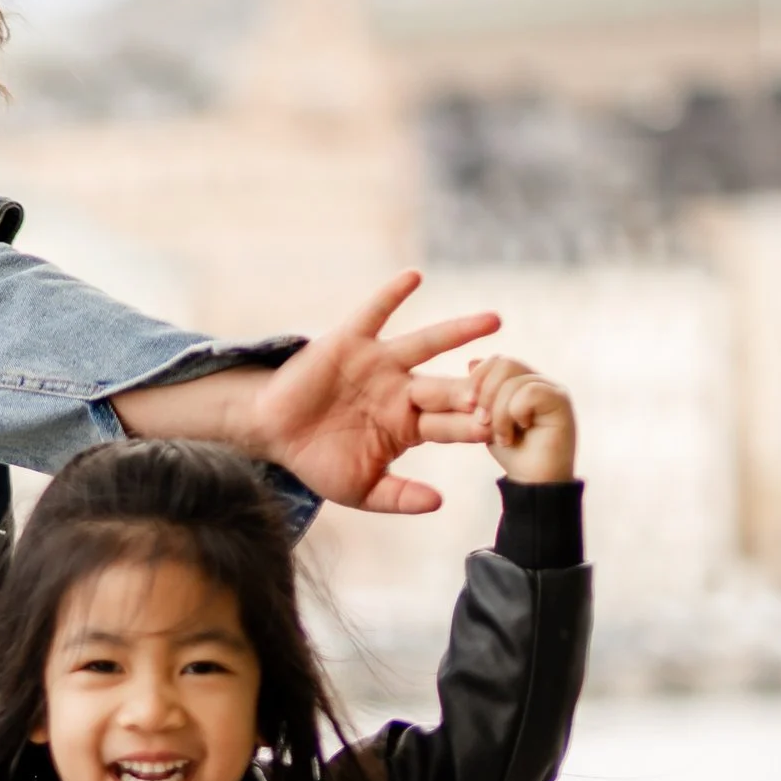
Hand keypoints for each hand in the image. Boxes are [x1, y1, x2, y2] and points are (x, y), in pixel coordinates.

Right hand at [119, 272, 499, 513]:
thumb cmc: (319, 462)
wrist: (274, 434)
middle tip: (506, 380)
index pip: (450, 426)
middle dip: (475, 386)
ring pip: (427, 343)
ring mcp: (380, 364)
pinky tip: (415, 277)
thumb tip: (440, 503)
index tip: (497, 426)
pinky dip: (393, 294)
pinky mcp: (351, 341)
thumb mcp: (362, 490)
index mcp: (409, 427)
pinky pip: (376, 312)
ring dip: (460, 331)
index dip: (471, 425)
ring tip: (495, 320)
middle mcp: (402, 391)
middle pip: (448, 386)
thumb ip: (399, 497)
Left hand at [468, 356, 576, 484]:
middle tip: (482, 422)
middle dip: (485, 394)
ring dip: (499, 412)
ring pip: (513, 380)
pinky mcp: (560, 401)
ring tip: (503, 436)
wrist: (533, 483)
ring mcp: (552, 389)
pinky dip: (515, 414)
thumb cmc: (512, 453)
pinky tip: (520, 431)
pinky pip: (529, 392)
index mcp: (522, 381)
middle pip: (503, 363)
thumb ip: (481, 393)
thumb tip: (472, 362)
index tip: (467, 406)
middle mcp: (539, 380)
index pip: (496, 361)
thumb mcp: (487, 420)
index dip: (477, 379)